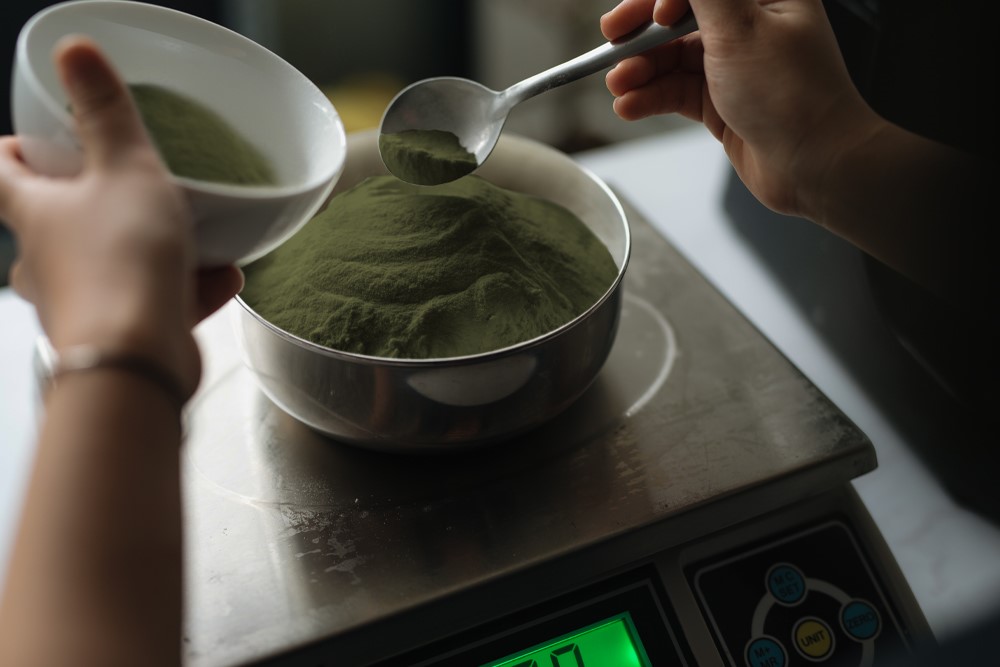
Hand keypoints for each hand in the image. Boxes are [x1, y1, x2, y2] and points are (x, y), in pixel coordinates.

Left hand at [0, 37, 241, 399]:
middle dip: (96, 202)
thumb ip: (105, 113)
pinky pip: (155, 302)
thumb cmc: (121, 266)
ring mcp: (80, 303)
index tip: (35, 137)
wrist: (136, 363)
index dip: (15, 149)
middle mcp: (45, 261)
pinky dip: (187, 289)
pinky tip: (224, 279)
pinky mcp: (121, 336)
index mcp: (33, 213)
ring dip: (157, 249)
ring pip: (114, 264)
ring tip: (203, 239)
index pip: (3, 170)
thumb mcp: (126, 170)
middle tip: (133, 184)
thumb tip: (75, 51)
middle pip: (59, 220)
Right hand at [601, 0, 881, 219]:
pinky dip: (650, 97)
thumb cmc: (795, 96)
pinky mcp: (720, 101)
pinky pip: (674, 91)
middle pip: (678, 17)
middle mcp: (748, 25)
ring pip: (671, 57)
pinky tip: (630, 105)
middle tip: (611, 39)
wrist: (815, 165)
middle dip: (642, 30)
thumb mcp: (741, 29)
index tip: (651, 16)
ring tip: (618, 85)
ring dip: (640, 69)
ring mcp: (732, 65)